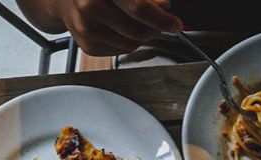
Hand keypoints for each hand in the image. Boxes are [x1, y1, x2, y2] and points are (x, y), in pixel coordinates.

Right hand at [16, 0, 182, 56]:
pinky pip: (119, 51)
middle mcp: (89, 7)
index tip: (175, 23)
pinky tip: (124, 30)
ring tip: (141, 23)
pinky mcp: (86, 45)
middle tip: (163, 23)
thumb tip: (164, 7)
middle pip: (136, 30)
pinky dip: (128, 42)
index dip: (162, 18)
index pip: (139, 8)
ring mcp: (85, 29)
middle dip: (155, 29)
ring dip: (142, 36)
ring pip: (130, 44)